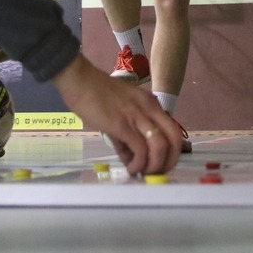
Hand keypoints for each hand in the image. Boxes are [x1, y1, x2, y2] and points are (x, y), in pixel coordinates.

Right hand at [51, 55, 180, 174]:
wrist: (78, 79)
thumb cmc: (95, 93)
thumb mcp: (120, 110)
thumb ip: (127, 134)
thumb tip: (129, 157)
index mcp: (150, 104)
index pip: (173, 130)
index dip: (171, 152)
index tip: (160, 164)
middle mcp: (149, 108)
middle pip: (174, 139)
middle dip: (169, 161)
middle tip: (156, 172)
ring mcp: (136, 116)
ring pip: (160, 146)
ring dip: (154, 165)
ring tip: (141, 172)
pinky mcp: (122, 125)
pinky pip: (140, 150)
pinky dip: (139, 164)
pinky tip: (130, 167)